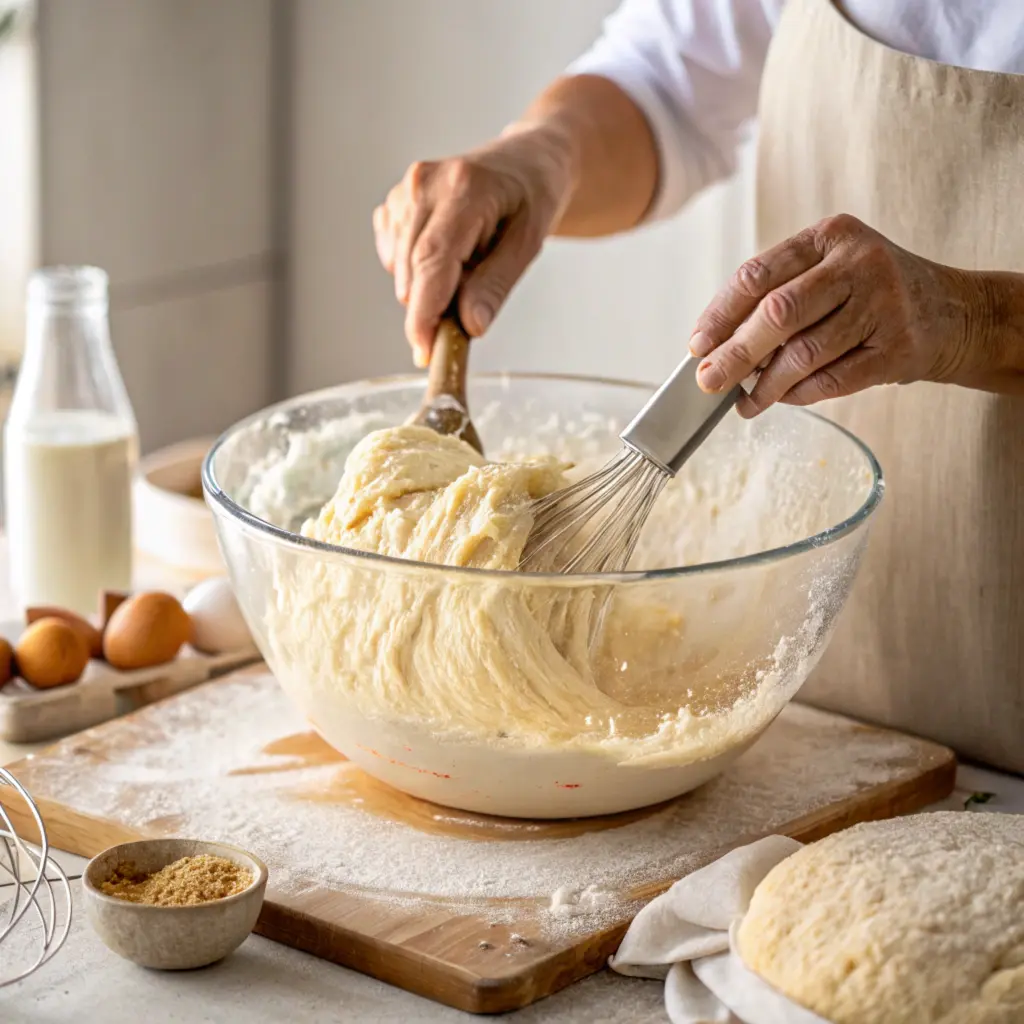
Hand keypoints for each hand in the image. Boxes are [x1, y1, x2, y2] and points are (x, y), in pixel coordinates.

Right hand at [374, 125, 574, 365]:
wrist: (524, 163)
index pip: (431, 261)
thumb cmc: (531, 199)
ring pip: (400, 270)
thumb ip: (496, 285)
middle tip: (471, 307)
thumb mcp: (528, 243)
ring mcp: (404, 192)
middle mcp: (424, 185)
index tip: (425, 351)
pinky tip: (448, 253)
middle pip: (411, 271)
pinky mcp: (393, 204)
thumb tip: (469, 326)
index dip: (424, 313)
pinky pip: (394, 259)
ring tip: (469, 263)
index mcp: (463, 189)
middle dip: (433, 306)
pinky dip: (417, 271)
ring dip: (429, 287)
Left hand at [688, 214, 994, 416]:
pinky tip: (781, 399)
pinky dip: (799, 394)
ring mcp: (883, 305)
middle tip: (708, 381)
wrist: (953, 312)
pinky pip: (833, 379)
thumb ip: (778, 296)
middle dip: (735, 353)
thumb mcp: (829, 271)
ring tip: (744, 401)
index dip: (721, 314)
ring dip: (766, 384)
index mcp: (830, 236)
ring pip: (805, 352)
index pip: (759, 274)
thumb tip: (717, 345)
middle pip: (779, 312)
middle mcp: (859, 263)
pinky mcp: (897, 348)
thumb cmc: (872, 293)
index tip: (698, 344)